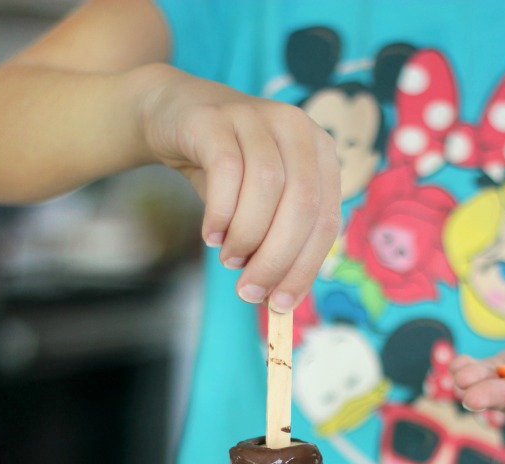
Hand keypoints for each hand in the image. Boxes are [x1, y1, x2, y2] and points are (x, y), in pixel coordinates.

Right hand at [142, 67, 340, 310]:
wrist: (179, 117)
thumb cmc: (229, 173)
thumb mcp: (259, 208)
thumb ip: (274, 247)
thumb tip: (278, 304)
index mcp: (321, 155)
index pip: (326, 221)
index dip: (306, 268)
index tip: (281, 305)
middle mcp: (297, 129)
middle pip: (301, 206)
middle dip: (275, 260)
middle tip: (249, 291)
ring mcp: (257, 117)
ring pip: (267, 188)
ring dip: (246, 237)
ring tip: (228, 259)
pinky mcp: (217, 118)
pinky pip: (227, 171)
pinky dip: (220, 213)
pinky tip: (210, 235)